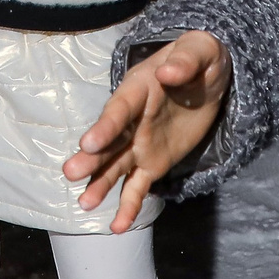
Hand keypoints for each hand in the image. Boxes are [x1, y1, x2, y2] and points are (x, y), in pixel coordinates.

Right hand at [65, 30, 230, 233]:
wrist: (207, 78)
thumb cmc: (200, 58)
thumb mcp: (200, 50)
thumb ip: (185, 59)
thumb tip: (168, 72)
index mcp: (138, 90)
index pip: (119, 110)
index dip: (105, 126)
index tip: (89, 143)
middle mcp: (131, 121)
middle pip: (109, 142)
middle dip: (92, 158)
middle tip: (71, 173)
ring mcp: (138, 145)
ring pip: (116, 168)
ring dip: (100, 184)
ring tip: (85, 204)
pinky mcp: (151, 163)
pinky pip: (137, 187)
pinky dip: (128, 207)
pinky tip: (118, 227)